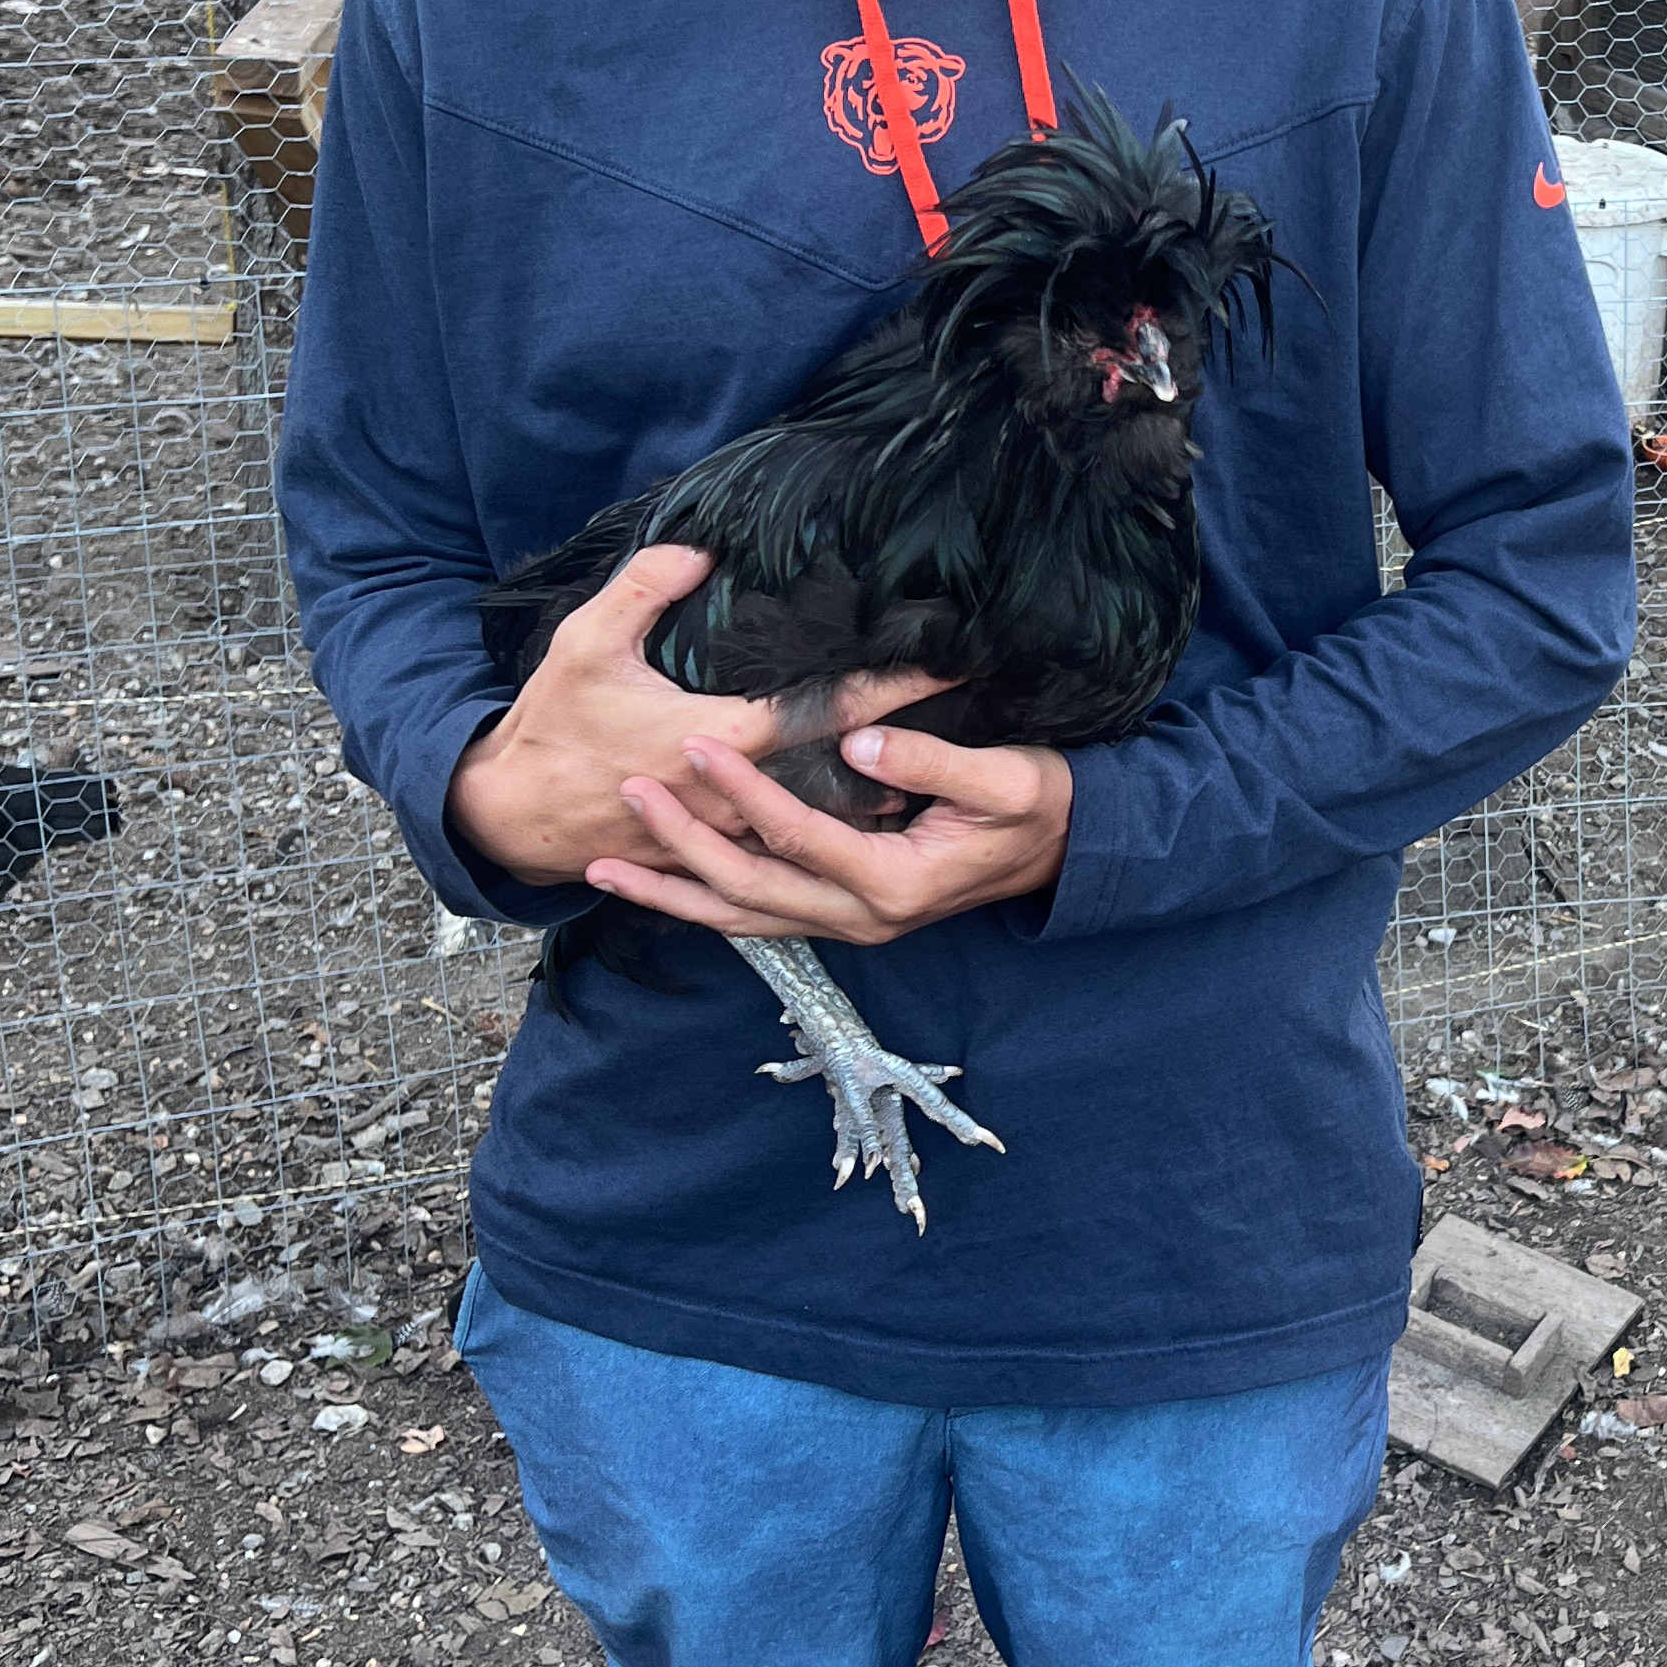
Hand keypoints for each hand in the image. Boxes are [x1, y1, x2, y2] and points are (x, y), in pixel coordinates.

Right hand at [447, 544, 942, 888]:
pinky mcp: (718, 854)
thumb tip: (700, 547)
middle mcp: (737, 796)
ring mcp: (730, 833)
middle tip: (967, 719)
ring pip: (826, 823)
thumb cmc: (552, 726)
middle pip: (845, 773)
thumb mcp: (585, 642)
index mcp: (718, 740)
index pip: (825, 713)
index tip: (946, 664)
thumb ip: (643, 588)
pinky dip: (833, 833)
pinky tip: (873, 818)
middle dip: (908, 748)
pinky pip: (790, 849)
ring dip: (880, 800)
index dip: (887, 688)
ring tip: (945, 774)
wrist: (511, 816)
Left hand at [582, 719, 1074, 945]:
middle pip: (749, 889)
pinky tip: (659, 884)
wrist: (1067, 852)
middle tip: (628, 793)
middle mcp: (862, 918)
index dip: (744, 791)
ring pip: (740, 919)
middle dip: (682, 845)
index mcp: (895, 884)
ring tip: (599, 869)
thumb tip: (856, 741)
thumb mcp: (1007, 779)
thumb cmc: (1041, 807)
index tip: (695, 745)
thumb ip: (930, 763)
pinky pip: (758, 917)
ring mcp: (849, 925)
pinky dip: (702, 904)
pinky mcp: (842, 916)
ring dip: (670, 894)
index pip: (799, 836)